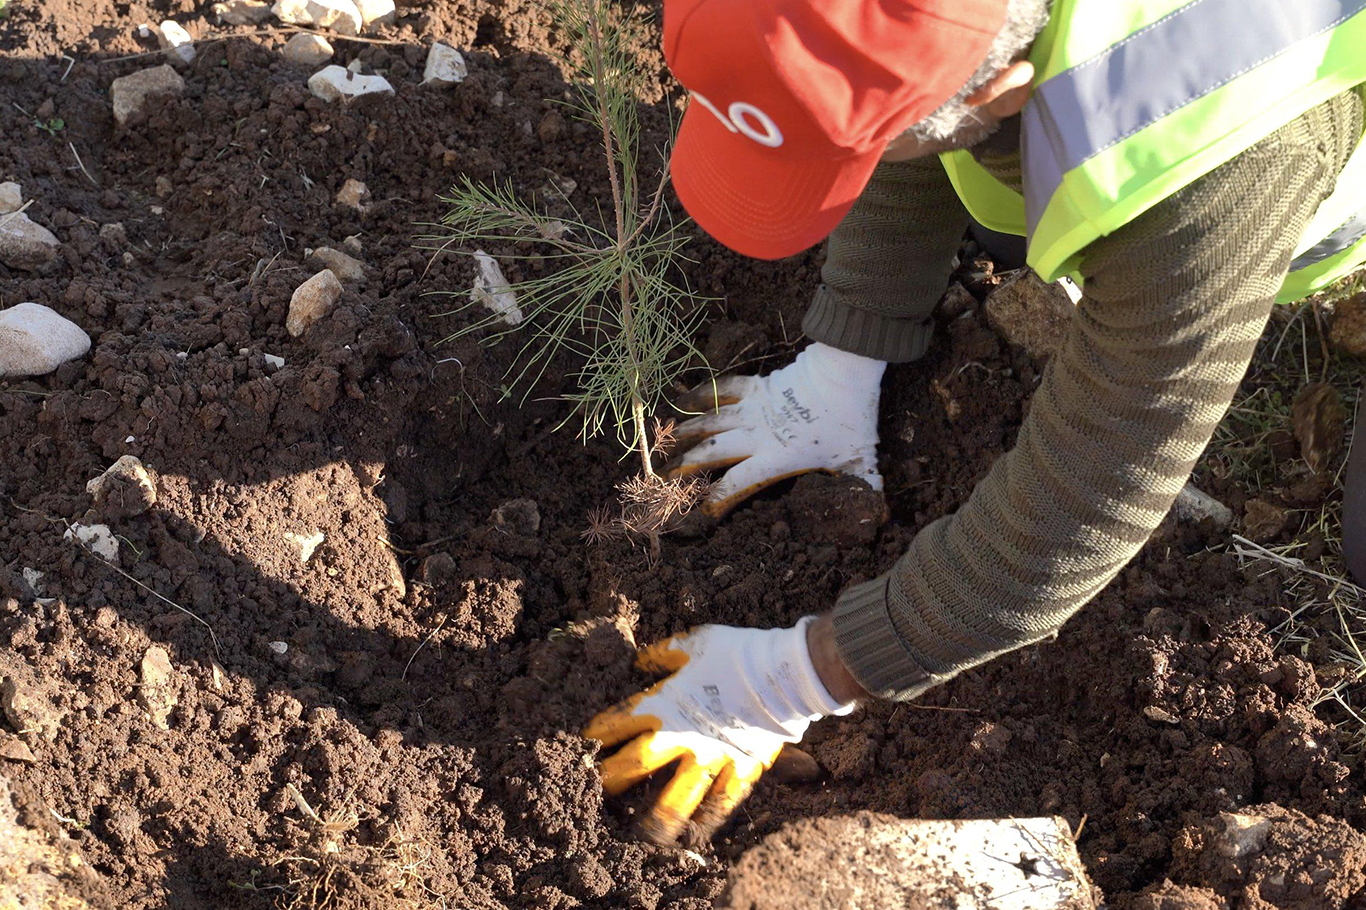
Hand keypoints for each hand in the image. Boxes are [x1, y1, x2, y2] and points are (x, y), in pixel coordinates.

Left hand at [583, 619, 855, 843]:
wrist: (787, 673)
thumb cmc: (738, 653)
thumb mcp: (693, 643)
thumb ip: (662, 655)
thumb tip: (640, 663)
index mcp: (666, 703)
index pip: (618, 722)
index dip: (596, 734)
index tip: (583, 743)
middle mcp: (683, 737)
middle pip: (634, 766)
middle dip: (609, 779)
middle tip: (591, 792)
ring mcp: (712, 760)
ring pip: (675, 801)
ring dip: (653, 821)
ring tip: (639, 838)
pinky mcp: (740, 772)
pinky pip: (720, 804)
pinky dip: (706, 821)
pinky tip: (695, 834)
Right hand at [667, 343, 885, 516]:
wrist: (844, 374)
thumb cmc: (851, 420)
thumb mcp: (861, 460)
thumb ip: (866, 489)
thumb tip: (880, 520)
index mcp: (776, 458)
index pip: (738, 483)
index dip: (719, 499)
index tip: (704, 512)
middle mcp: (757, 435)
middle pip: (713, 453)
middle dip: (687, 467)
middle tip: (666, 478)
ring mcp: (753, 409)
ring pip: (710, 422)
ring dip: (687, 433)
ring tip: (667, 443)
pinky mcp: (756, 386)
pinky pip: (723, 389)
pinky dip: (703, 393)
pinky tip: (684, 399)